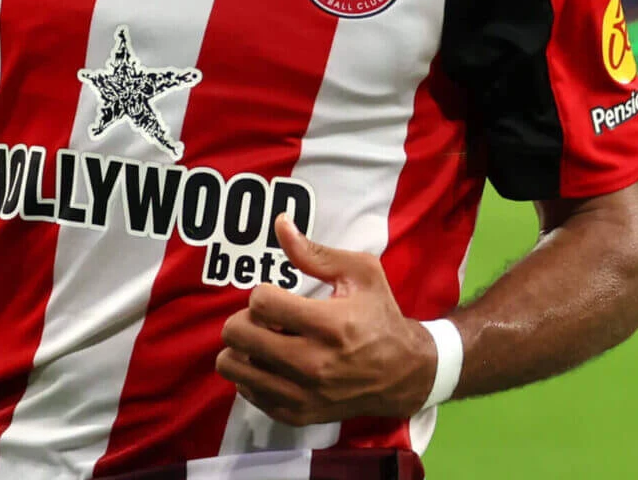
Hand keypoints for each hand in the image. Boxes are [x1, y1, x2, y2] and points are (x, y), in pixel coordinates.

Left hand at [215, 214, 437, 424]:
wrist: (404, 374)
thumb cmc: (379, 316)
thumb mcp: (360, 273)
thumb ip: (315, 252)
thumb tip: (280, 223)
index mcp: (330, 325)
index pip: (260, 303)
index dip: (262, 293)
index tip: (278, 296)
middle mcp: (313, 364)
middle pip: (237, 334)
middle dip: (244, 318)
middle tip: (264, 319)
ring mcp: (303, 394)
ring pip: (233, 366)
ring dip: (242, 348)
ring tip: (264, 341)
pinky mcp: (297, 414)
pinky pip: (246, 392)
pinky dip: (252, 375)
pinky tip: (272, 364)